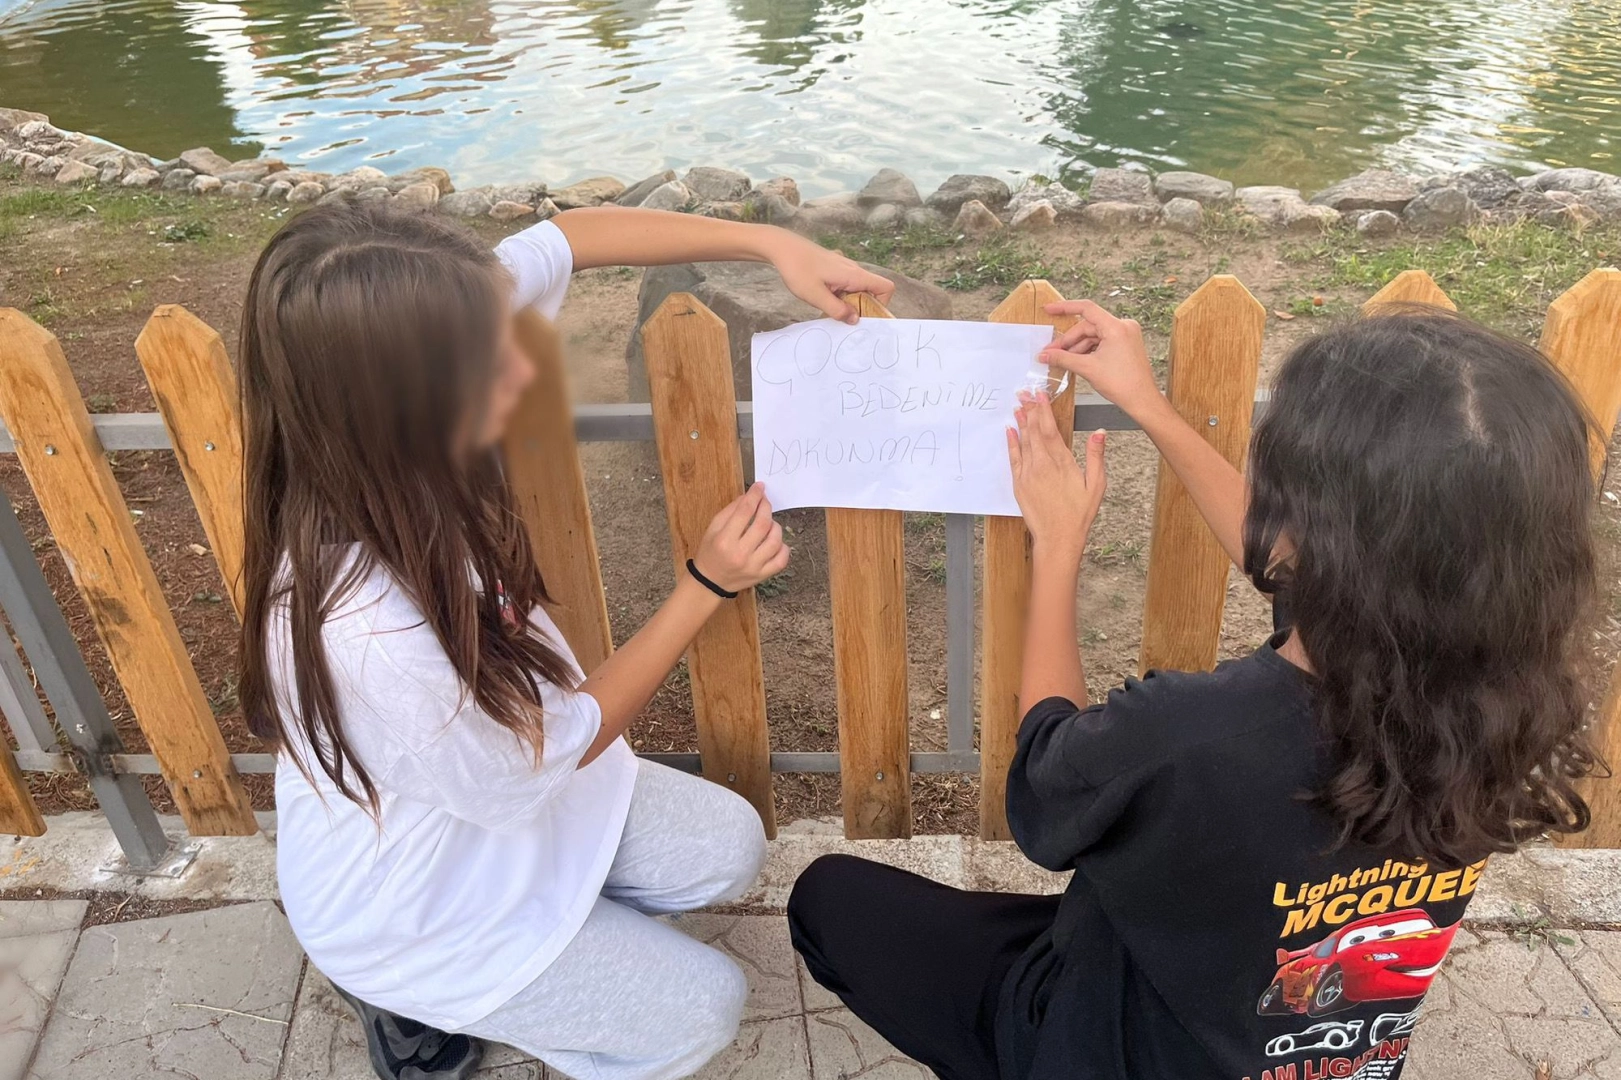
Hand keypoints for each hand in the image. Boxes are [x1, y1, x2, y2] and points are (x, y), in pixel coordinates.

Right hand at [693, 483, 790, 592]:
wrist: (710, 582)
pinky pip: (781, 560)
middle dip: (766, 507)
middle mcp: (740, 554)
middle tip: (765, 501)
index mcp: (724, 540)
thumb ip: (731, 510)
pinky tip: (775, 542)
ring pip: (775, 541)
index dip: (754, 495)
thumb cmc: (710, 552)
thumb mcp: (713, 528)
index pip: (744, 511)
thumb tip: (749, 496)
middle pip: (762, 524)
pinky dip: (783, 547)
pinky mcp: (762, 576)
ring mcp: (753, 567)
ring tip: (768, 523)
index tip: (759, 487)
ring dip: (775, 526)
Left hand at [763, 232, 895, 323]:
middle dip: (861, 308)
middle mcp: (853, 269)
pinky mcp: (834, 268)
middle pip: (872, 292)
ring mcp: (844, 267)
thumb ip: (837, 310)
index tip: (864, 316)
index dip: (881, 304)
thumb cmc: (797, 269)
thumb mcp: (816, 296)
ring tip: (828, 308)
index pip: (885, 288)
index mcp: (854, 275)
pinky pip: (845, 285)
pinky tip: (822, 298)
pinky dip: (839, 295)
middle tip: (842, 317)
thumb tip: (854, 319)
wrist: (782, 247)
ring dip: (848, 302)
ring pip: (857, 289)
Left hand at [1007, 391, 1106, 560]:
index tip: (1040, 394)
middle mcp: (1042, 465)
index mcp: (1062, 462)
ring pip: (1023, 441)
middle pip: (1034, 431)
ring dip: (1020, 422)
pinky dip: (1011, 442)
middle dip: (1029, 409)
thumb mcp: (1096, 485)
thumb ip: (1096, 457)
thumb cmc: (1079, 514)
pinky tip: (1010, 430)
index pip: (1050, 429)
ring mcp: (1028, 474)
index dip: (1044, 410)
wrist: (1057, 538)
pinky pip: (1013, 458)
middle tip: (1024, 391)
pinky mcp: (1019, 484)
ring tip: (1018, 404)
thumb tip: (1099, 433)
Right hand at [1040, 300, 1161, 419]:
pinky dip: (1088, 350)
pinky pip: (1101, 341)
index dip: (1064, 308)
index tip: (1050, 309)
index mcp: (1116, 327)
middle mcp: (1123, 327)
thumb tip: (1045, 354)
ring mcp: (1125, 335)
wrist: (1142, 399)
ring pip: (1093, 335)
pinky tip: (1076, 360)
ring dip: (1077, 347)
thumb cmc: (1124, 384)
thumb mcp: (1087, 368)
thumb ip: (1063, 358)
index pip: (1086, 309)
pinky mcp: (1125, 344)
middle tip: (1051, 352)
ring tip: (1062, 359)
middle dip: (1068, 340)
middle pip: (1087, 326)